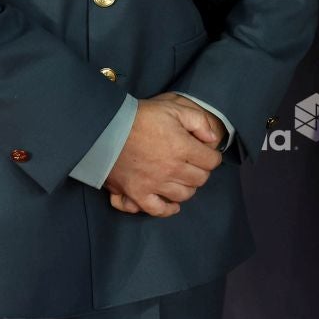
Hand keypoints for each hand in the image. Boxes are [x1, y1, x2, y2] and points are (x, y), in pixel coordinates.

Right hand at [103, 95, 223, 217]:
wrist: (105, 129)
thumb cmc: (139, 116)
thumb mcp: (172, 107)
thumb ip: (198, 121)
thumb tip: (213, 139)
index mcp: (182, 147)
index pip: (211, 161)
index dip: (211, 155)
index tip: (204, 151)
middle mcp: (171, 169)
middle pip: (200, 179)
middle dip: (200, 170)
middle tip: (193, 162)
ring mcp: (154, 184)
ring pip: (184, 195)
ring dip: (187, 187)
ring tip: (181, 177)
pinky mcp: (137, 193)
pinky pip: (158, 210)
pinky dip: (168, 209)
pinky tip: (172, 204)